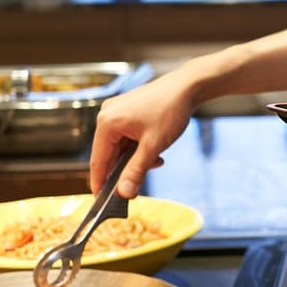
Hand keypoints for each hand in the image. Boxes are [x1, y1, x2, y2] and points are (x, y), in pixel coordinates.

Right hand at [89, 74, 197, 197]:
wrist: (189, 85)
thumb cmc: (171, 110)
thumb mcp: (153, 145)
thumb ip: (136, 171)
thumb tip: (124, 193)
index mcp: (107, 123)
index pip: (98, 160)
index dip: (99, 182)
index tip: (101, 201)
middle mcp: (107, 115)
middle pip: (109, 154)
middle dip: (125, 170)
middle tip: (135, 186)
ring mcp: (117, 111)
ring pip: (121, 146)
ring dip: (136, 158)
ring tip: (155, 161)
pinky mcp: (128, 110)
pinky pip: (127, 136)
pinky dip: (139, 147)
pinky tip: (156, 151)